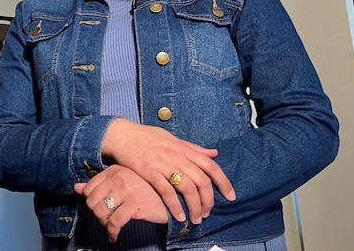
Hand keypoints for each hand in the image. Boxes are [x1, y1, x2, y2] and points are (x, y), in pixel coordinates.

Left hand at [74, 165, 166, 242]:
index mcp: (113, 170)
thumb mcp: (122, 185)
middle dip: (97, 215)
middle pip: (92, 201)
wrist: (172, 200)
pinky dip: (111, 232)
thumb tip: (76, 188)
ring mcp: (126, 189)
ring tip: (111, 227)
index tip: (100, 209)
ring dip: (103, 224)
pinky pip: (114, 222)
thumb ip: (98, 185)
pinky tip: (114, 236)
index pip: (88, 189)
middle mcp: (118, 177)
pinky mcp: (134, 204)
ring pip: (100, 212)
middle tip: (106, 220)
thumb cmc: (146, 192)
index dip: (91, 202)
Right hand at [101, 118, 235, 223]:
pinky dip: (175, 205)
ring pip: (187, 189)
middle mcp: (177, 156)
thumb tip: (214, 153)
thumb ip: (193, 148)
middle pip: (202, 181)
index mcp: (184, 149)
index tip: (230, 196)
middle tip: (207, 213)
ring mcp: (164, 165)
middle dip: (208, 201)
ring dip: (194, 207)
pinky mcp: (150, 172)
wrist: (122, 135)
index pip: (211, 166)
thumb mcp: (172, 138)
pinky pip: (167, 192)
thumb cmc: (146, 136)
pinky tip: (179, 216)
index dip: (224, 182)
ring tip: (195, 218)